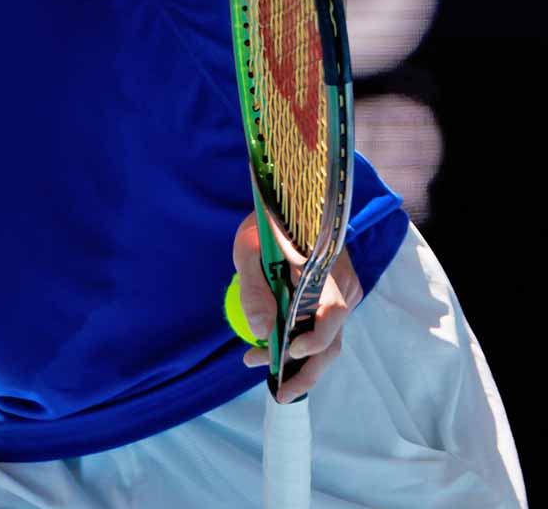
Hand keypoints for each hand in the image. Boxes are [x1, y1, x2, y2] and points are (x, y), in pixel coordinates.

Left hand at [232, 211, 360, 402]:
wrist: (291, 202)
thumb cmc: (267, 223)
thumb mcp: (250, 247)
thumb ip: (254, 288)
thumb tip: (258, 331)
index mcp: (326, 270)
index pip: (332, 313)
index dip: (314, 339)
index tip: (286, 351)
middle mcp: (343, 285)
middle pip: (333, 339)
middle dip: (307, 370)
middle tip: (279, 392)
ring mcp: (343, 294)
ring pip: (329, 339)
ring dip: (302, 363)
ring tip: (272, 378)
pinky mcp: (337, 299)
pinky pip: (324, 329)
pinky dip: (303, 347)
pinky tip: (278, 354)